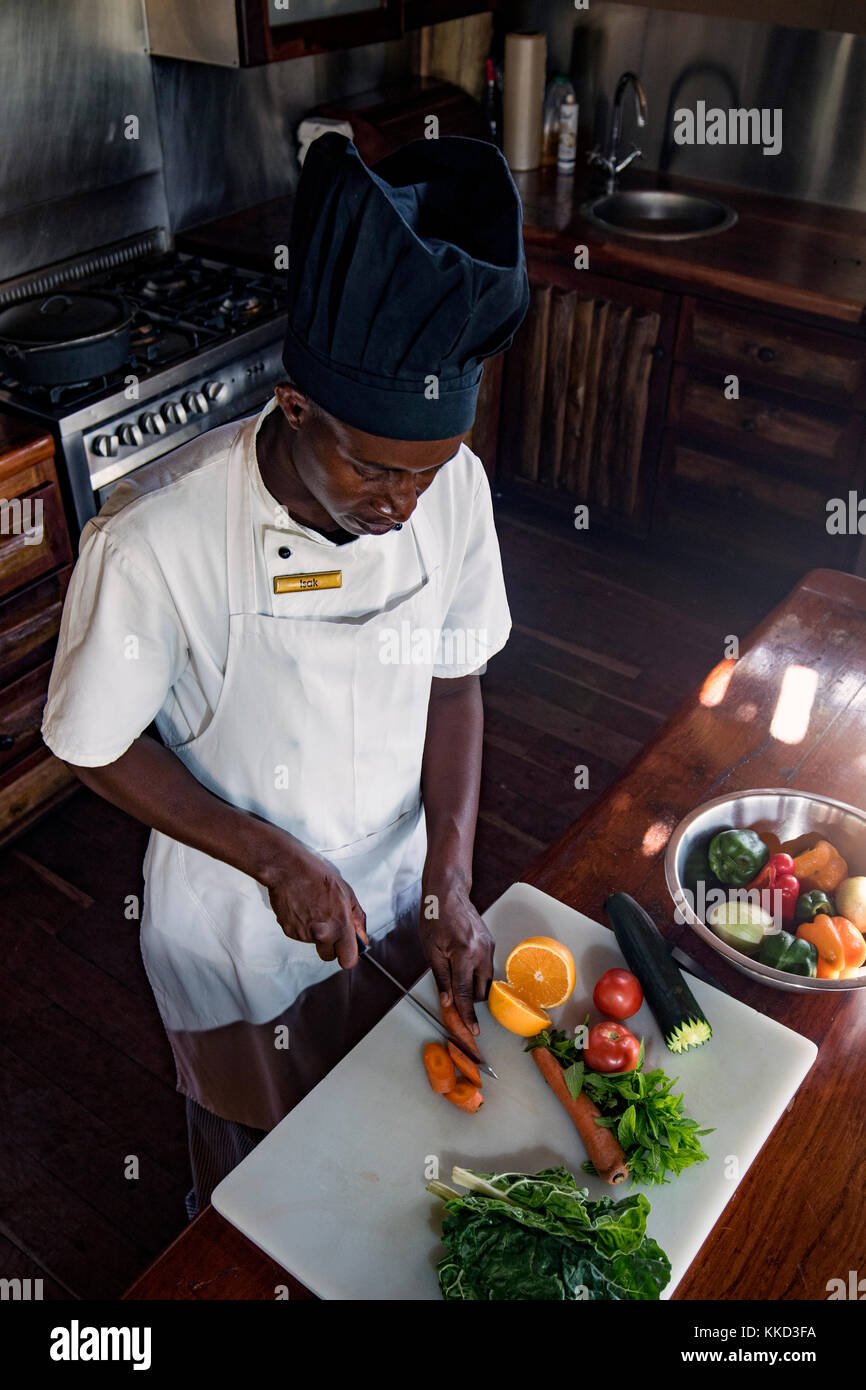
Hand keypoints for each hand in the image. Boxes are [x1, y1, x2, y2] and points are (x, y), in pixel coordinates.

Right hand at [261, 837, 366, 968]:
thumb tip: (362, 938)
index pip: (348, 960)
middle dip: (331, 946)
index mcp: (339, 925)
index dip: (348, 955)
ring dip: (316, 933)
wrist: (288, 870)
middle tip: (330, 926)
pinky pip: (301, 936)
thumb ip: (357, 920)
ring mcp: (303, 935)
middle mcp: (322, 934)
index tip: (348, 947)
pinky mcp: (289, 932)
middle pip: (328, 956)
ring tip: (314, 909)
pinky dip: (303, 927)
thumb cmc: (318, 877)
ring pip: (314, 944)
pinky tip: (303, 909)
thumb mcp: (347, 893)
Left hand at [419, 879, 493, 1033]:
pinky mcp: (491, 943)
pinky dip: (476, 973)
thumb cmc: (435, 918)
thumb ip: (441, 978)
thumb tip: (447, 1002)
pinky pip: (487, 967)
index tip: (472, 1029)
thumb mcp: (431, 951)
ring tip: (456, 979)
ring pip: (486, 980)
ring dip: (474, 986)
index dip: (468, 1014)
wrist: (448, 894)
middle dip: (470, 999)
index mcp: (464, 954)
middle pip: (481, 991)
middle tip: (453, 1000)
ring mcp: (489, 947)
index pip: (466, 993)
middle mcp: (482, 952)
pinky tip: (463, 966)